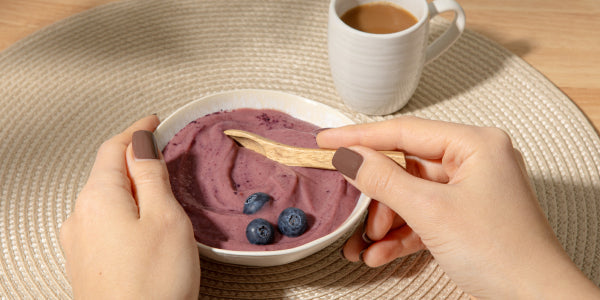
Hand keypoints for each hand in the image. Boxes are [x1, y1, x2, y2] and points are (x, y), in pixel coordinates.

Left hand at [59, 115, 199, 298]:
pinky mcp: (86, 263)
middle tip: (163, 153)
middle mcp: (80, 217)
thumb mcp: (165, 218)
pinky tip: (144, 224)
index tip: (154, 121)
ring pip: (106, 198)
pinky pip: (104, 222)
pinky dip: (125, 210)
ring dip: (131, 186)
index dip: (137, 130)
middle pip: (106, 172)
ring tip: (160, 190)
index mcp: (98, 198)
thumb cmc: (152, 283)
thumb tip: (143, 146)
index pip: (114, 147)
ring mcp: (79, 242)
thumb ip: (151, 176)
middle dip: (134, 158)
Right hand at [317, 116, 599, 298]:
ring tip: (367, 245)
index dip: (360, 137)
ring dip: (386, 222)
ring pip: (411, 195)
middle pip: (406, 167)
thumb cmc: (503, 253)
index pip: (405, 132)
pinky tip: (381, 253)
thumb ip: (383, 179)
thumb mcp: (431, 211)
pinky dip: (401, 234)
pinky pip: (423, 216)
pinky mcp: (465, 216)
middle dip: (378, 198)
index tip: (327, 141)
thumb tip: (348, 157)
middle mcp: (474, 161)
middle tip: (352, 208)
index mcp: (475, 144)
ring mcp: (470, 190)